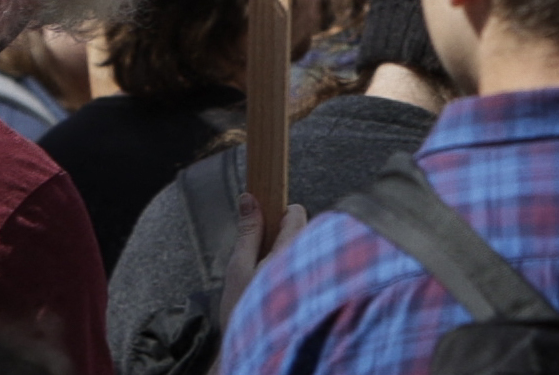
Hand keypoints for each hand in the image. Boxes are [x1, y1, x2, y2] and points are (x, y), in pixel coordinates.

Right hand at [220, 192, 306, 326]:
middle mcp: (312, 262)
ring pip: (307, 254)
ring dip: (291, 261)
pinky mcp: (319, 295)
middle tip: (262, 263)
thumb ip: (248, 232)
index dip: (278, 216)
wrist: (259, 358)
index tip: (264, 228)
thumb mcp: (239, 270)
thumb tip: (249, 199)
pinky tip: (281, 296)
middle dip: (284, 240)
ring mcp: (318, 279)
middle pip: (303, 233)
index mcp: (292, 251)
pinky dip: (298, 278)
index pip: (295, 212)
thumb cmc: (246, 315)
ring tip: (270, 284)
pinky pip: (311, 273)